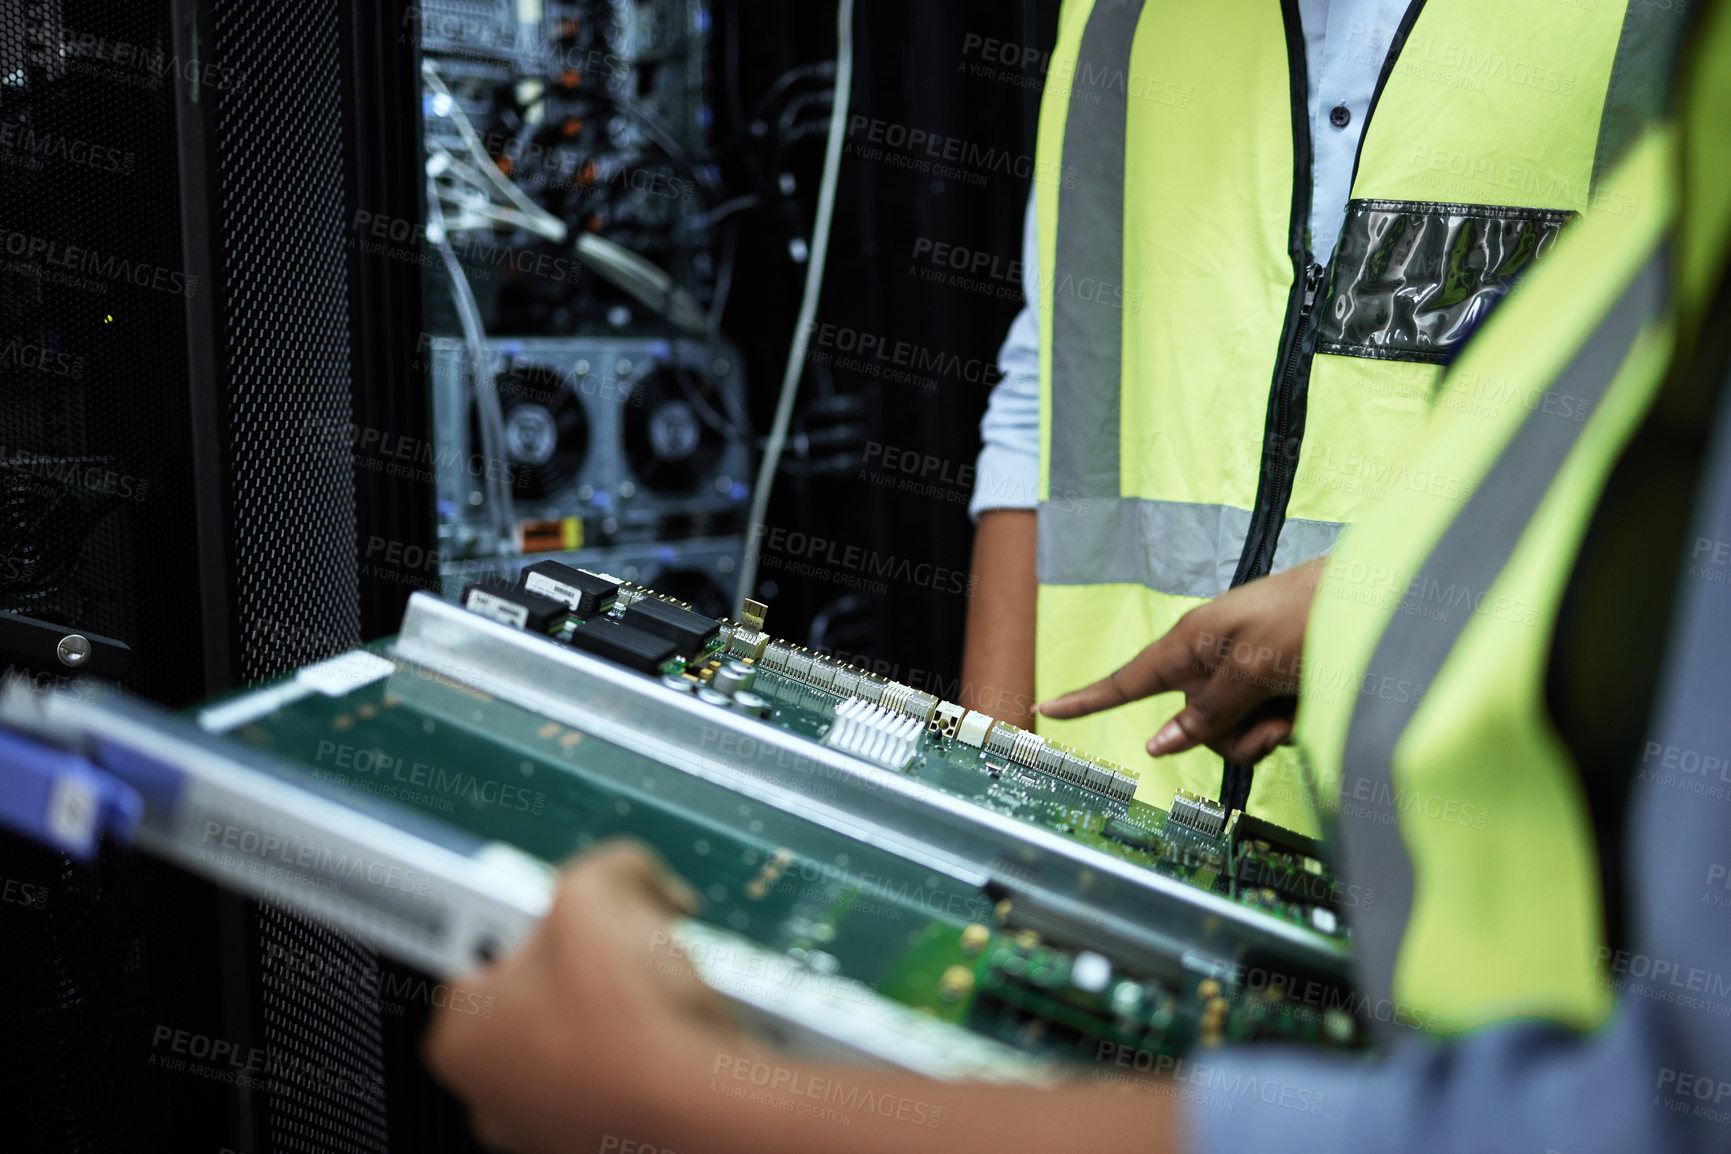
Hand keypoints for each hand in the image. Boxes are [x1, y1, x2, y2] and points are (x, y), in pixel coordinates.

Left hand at [424, 840, 756, 1153]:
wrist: (701, 1104)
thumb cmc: (630, 1018)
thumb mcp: (598, 892)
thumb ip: (603, 867)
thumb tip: (629, 873)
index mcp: (460, 1036)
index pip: (488, 952)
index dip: (541, 925)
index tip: (576, 918)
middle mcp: (491, 1093)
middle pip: (539, 996)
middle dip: (585, 967)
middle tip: (625, 948)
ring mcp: (544, 1127)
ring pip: (583, 1037)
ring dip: (620, 1010)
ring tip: (656, 992)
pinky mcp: (597, 1140)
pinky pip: (620, 1075)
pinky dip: (646, 1050)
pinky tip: (672, 1032)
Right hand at [1035, 557, 1325, 762]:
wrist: (1378, 601)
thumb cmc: (1311, 615)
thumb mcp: (1252, 666)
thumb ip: (1207, 710)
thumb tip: (1159, 743)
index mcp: (1192, 644)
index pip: (1126, 680)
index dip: (1087, 699)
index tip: (1046, 708)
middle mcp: (1213, 662)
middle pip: (1194, 728)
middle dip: (1235, 732)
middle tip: (1273, 709)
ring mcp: (1245, 677)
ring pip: (1233, 737)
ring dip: (1269, 729)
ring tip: (1299, 696)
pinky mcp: (1274, 689)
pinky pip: (1266, 730)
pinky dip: (1290, 724)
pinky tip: (1313, 699)